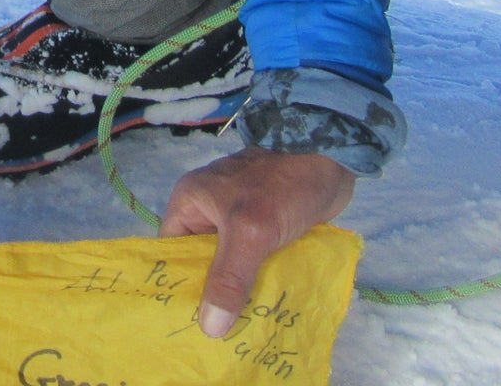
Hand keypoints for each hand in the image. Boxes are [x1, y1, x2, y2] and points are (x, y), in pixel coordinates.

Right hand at [159, 147, 354, 337]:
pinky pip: (250, 261)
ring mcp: (236, 219)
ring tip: (240, 332)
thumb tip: (209, 328)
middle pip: (200, 262)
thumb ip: (229, 278)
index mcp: (191, 201)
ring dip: (237, 293)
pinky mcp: (263, 227)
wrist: (330, 161)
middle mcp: (208, 210)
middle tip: (214, 339)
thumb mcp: (250, 233)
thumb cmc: (281, 188)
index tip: (183, 324)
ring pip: (228, 265)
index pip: (170, 250)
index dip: (176, 285)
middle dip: (210, 296)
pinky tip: (264, 309)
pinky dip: (256, 282)